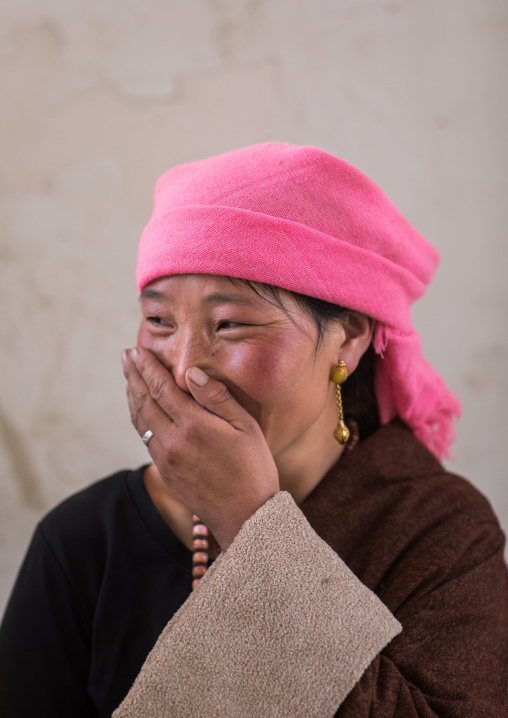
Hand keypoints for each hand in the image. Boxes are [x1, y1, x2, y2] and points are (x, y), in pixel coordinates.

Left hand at [122, 347, 279, 549]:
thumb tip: (192, 374)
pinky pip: (144, 436)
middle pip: (144, 401)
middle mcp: (172, 441)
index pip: (162, 388)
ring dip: (132, 395)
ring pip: (140, 419)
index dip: (148, 367)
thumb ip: (217, 397)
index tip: (139, 350)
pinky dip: (138, 416)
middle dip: (133, 376)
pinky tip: (140, 408)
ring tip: (128, 376)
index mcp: (193, 426)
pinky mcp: (165, 471)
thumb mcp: (246, 427)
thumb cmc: (253, 468)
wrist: (245, 516)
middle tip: (126, 356)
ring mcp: (165, 458)